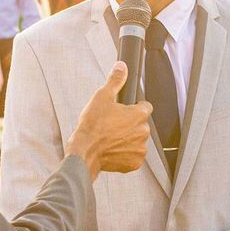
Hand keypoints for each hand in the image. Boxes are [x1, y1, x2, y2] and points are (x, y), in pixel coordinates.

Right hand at [65, 63, 152, 178]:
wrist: (84, 152)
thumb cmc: (92, 127)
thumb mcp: (102, 97)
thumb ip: (115, 81)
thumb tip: (121, 67)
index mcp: (139, 115)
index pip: (145, 107)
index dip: (134, 107)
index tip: (125, 110)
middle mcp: (143, 132)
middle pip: (141, 124)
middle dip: (130, 124)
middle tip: (113, 125)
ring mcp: (140, 149)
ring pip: (137, 140)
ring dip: (128, 139)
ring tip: (110, 137)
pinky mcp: (134, 163)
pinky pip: (133, 156)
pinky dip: (125, 153)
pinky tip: (112, 149)